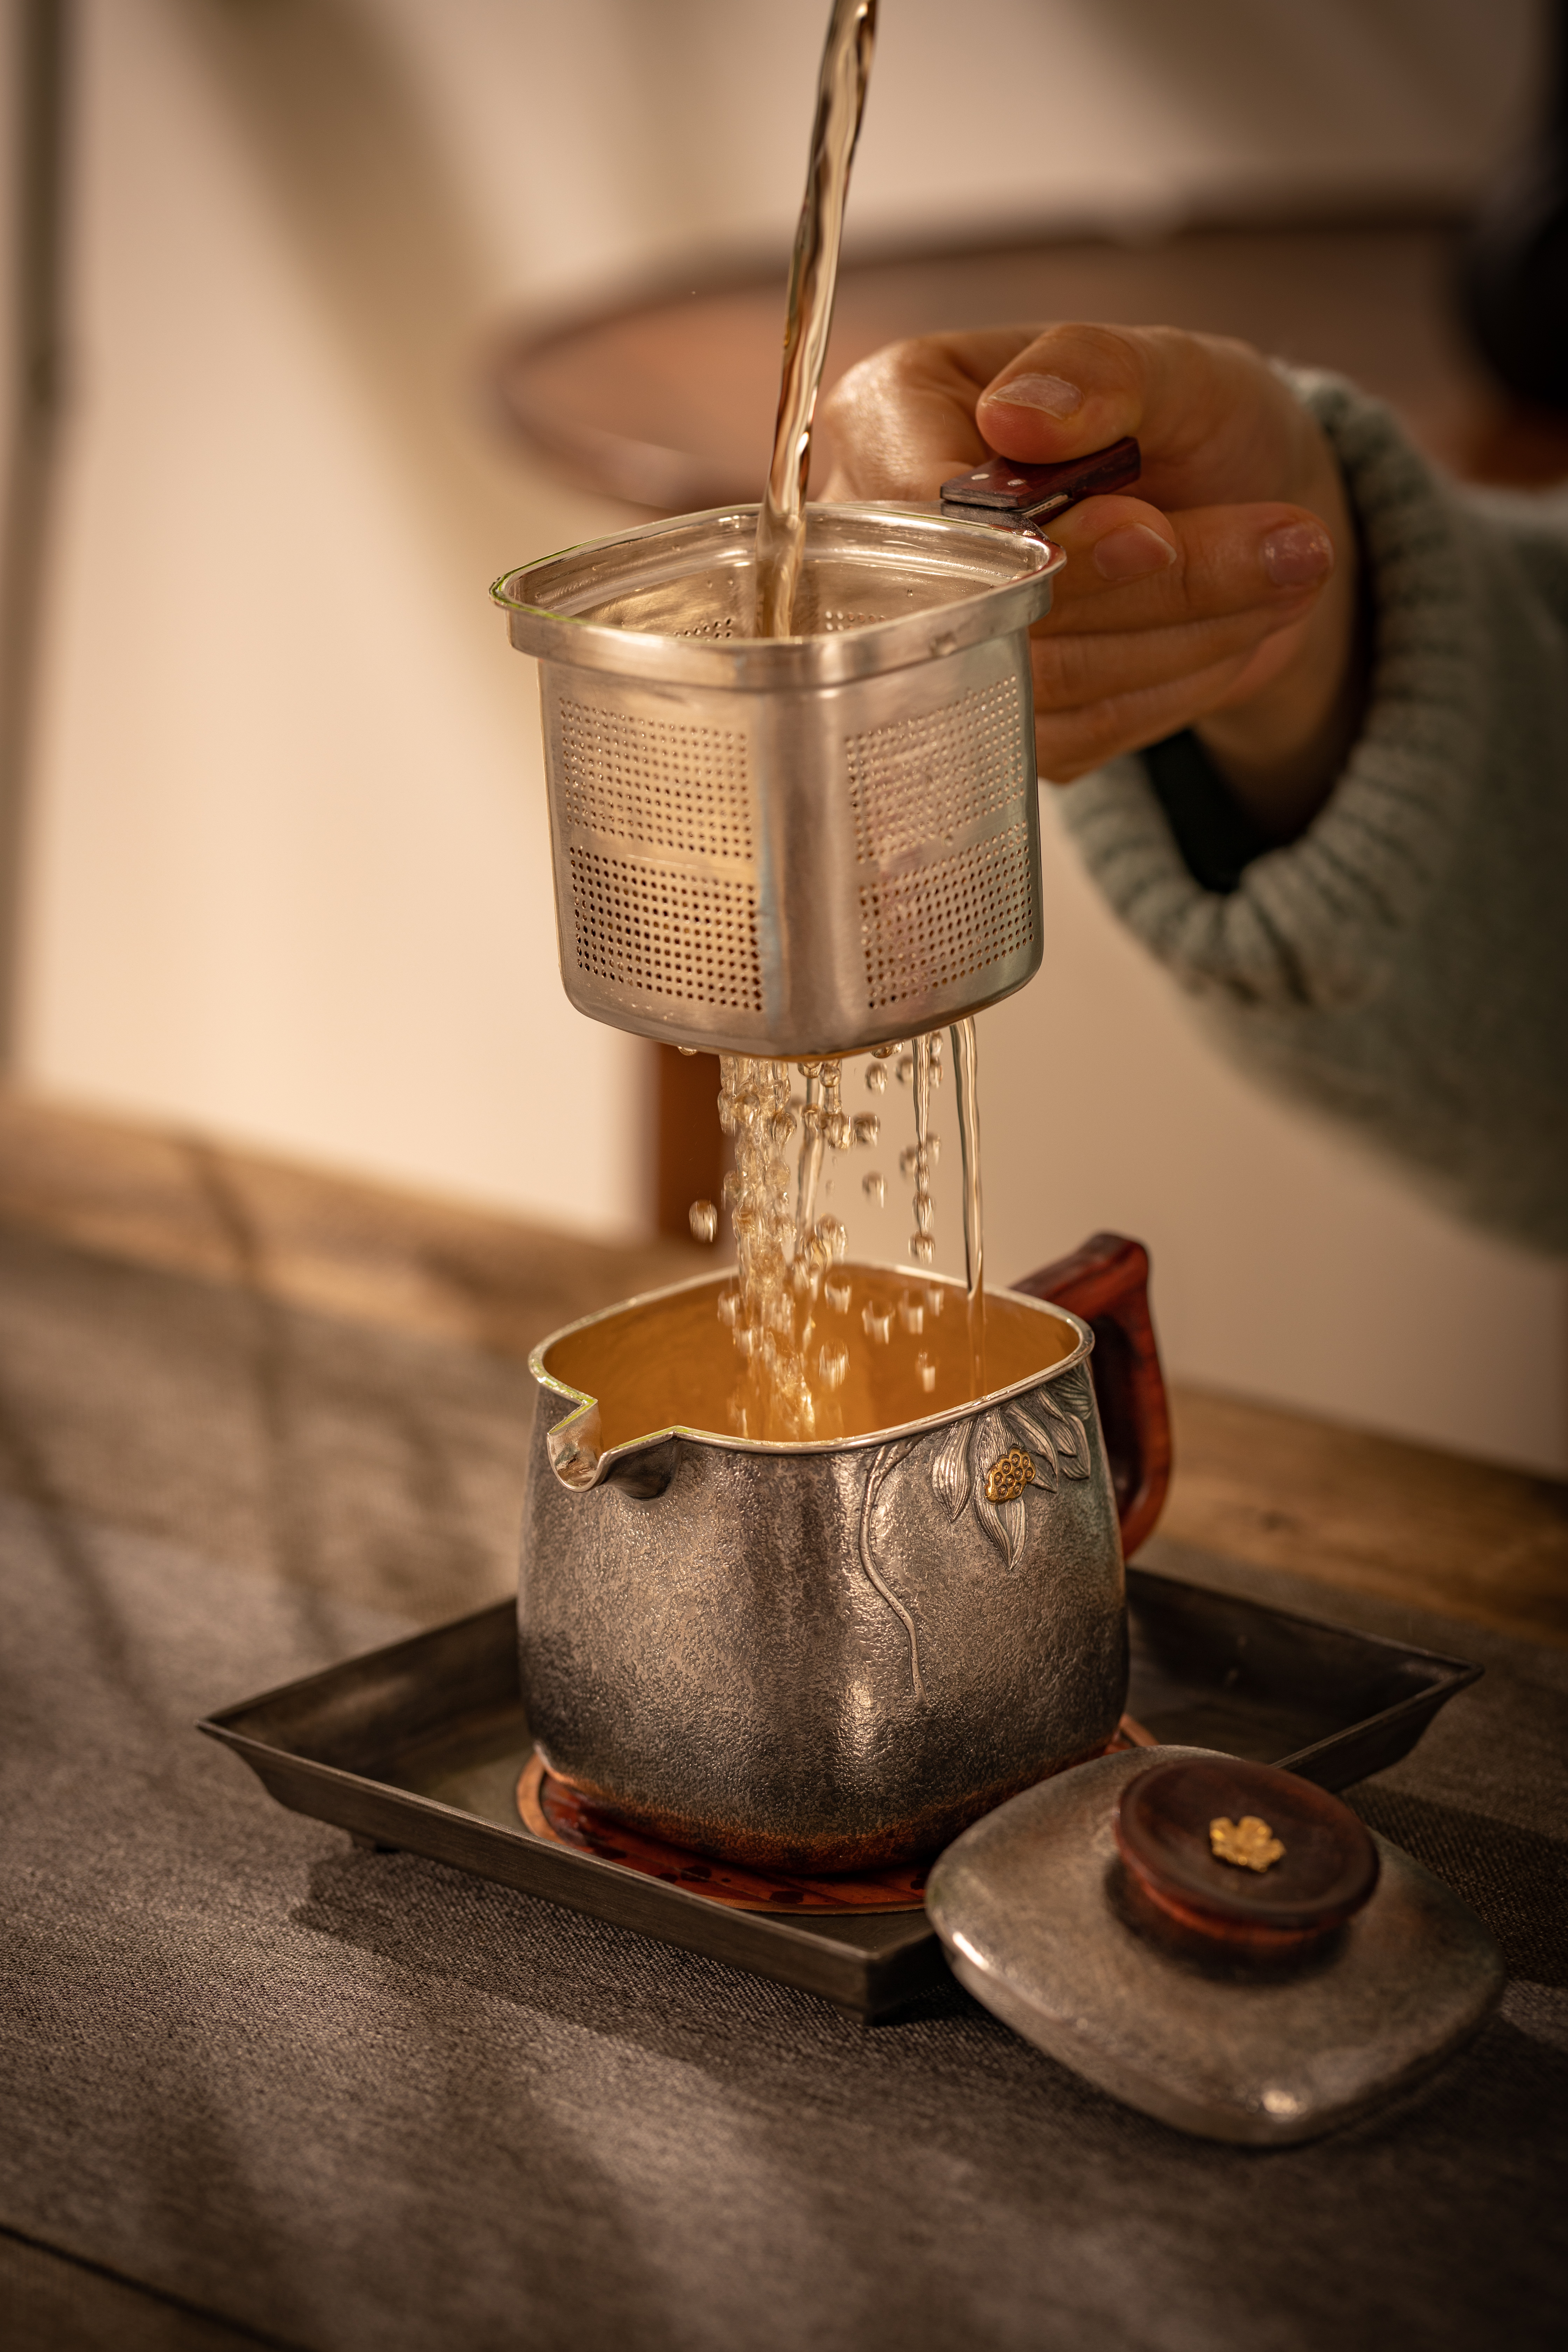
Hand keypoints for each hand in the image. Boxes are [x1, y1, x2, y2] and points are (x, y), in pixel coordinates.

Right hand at [818, 325, 1361, 841]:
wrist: (1245, 502)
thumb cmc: (1192, 416)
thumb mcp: (1175, 366)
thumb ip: (1101, 372)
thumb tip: (1020, 413)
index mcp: (888, 421)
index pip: (918, 514)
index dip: (1028, 542)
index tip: (1150, 531)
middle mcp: (888, 547)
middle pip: (984, 612)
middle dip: (1146, 591)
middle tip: (1285, 546)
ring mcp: (935, 644)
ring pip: (1039, 686)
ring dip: (1185, 636)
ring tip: (1293, 566)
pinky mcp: (995, 717)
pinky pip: (1076, 735)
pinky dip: (1176, 683)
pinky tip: (1238, 625)